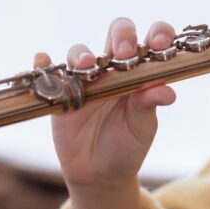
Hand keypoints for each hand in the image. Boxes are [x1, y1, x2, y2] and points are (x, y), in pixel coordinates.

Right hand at [33, 17, 175, 190]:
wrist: (99, 174)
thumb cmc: (126, 146)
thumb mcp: (142, 127)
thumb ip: (149, 105)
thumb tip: (167, 91)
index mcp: (138, 74)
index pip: (150, 43)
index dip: (157, 34)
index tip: (159, 44)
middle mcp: (112, 70)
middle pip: (116, 35)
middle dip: (121, 36)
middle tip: (124, 52)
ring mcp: (84, 79)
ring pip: (80, 53)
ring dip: (82, 53)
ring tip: (86, 66)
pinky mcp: (61, 93)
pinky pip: (48, 72)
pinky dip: (43, 63)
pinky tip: (42, 60)